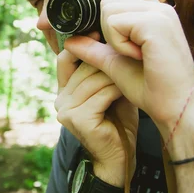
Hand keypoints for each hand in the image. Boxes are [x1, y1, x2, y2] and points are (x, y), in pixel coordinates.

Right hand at [55, 47, 137, 186]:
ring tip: (133, 71)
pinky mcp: (77, 120)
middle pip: (82, 66)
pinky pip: (101, 94)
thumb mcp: (109, 90)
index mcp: (64, 90)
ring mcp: (66, 110)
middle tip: (128, 51)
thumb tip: (111, 39)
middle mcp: (60, 99)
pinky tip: (129, 90)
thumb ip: (103, 70)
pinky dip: (117, 90)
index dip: (81, 44)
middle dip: (107, 59)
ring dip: (116, 74)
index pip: (64, 58)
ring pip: (93, 78)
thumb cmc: (118, 122)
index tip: (102, 33)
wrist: (120, 159)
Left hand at [64, 0, 193, 136]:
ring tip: (135, 55)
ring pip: (108, 8)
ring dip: (113, 37)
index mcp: (155, 12)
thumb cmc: (151, 88)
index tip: (116, 40)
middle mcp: (160, 7)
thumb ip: (94, 48)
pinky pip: (114, 23)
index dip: (110, 12)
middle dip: (108, 28)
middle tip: (129, 51)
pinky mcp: (156, 23)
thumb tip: (70, 40)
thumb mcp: (115, 63)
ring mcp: (160, 12)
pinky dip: (118, 44)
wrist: (174, 107)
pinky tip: (139, 57)